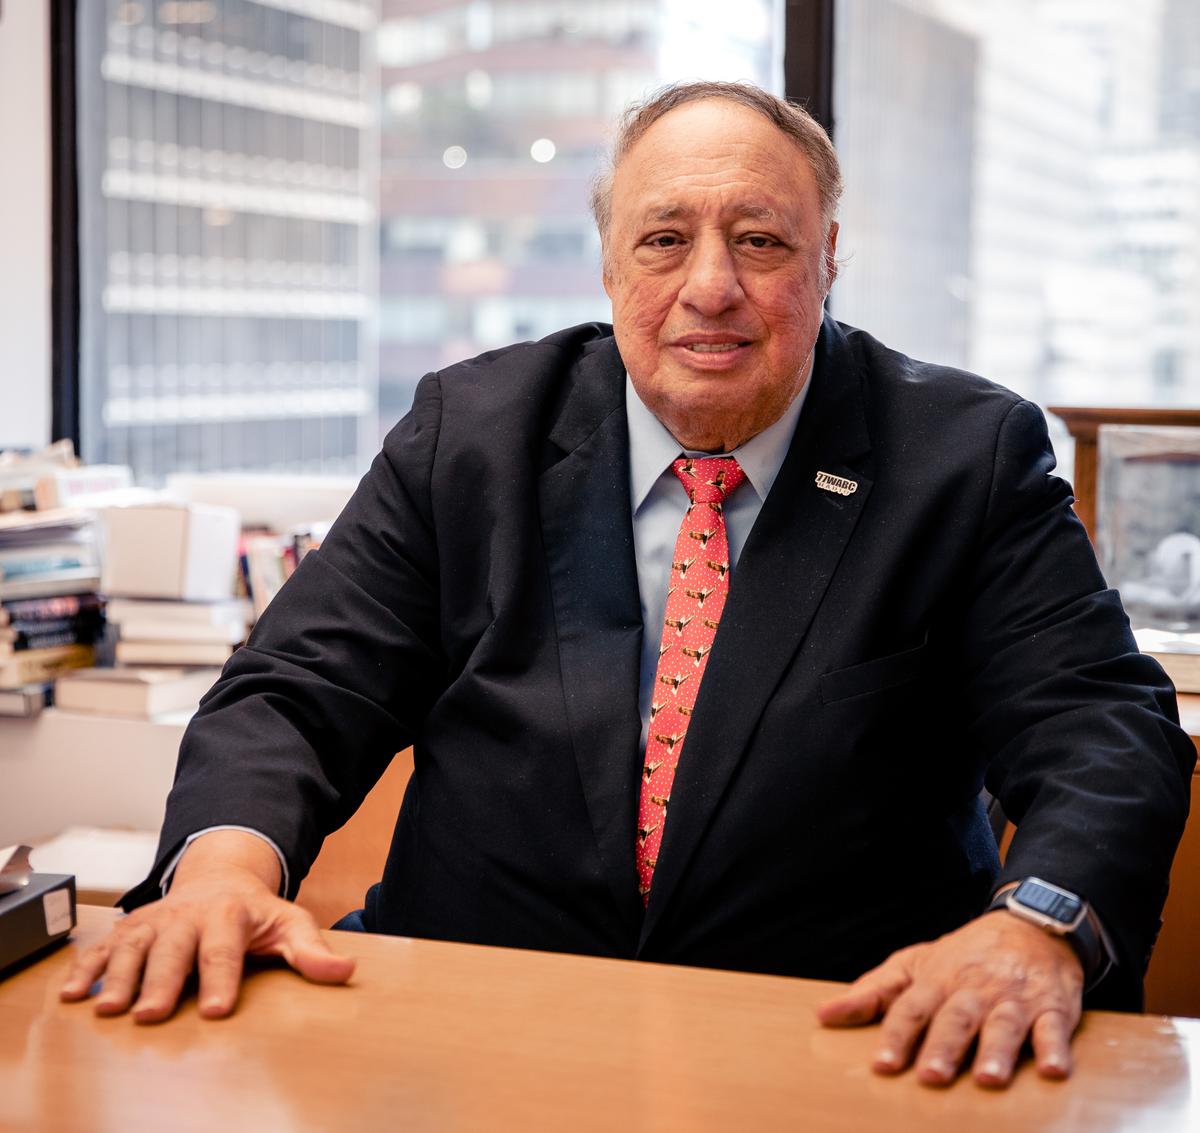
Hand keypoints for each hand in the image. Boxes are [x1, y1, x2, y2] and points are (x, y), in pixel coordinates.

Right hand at [59, 830, 354, 1022]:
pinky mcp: (131, 928)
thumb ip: (312, 951)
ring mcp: (156, 921)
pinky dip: (85, 966)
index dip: (220, 978)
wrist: (221, 877)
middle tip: (150, 1014)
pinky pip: (103, 946)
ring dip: (118, 976)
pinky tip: (73, 993)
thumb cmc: (255, 912)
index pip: (224, 950)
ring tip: (108, 1008)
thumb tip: (344, 972)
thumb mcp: (289, 923)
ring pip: (133, 947)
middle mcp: (187, 916)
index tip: (215, 1009)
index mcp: (228, 914)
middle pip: (173, 950)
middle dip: (161, 981)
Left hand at [816, 912, 1083, 1086]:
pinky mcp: (1051, 1007)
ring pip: (1003, 1025)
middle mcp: (973, 991)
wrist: (1028, 927)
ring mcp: (1013, 999)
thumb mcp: (914, 965)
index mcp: (937, 982)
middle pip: (956, 1019)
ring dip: (997, 1052)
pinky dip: (1055, 1048)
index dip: (896, 1036)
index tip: (882, 1066)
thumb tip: (823, 1015)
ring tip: (988, 1079)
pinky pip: (1054, 1029)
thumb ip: (872, 993)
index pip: (911, 1009)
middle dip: (943, 1047)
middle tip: (931, 1076)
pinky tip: (1054, 1070)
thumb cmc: (962, 957)